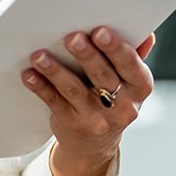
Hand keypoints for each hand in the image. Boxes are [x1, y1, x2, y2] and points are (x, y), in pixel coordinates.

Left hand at [24, 28, 156, 175]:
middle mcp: (122, 106)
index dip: (116, 48)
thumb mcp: (130, 82)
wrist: (95, 144)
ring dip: (56, 70)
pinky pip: (54, 102)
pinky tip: (30, 74)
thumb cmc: (113, 100)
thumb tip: (146, 35)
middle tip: (72, 37)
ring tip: (40, 55)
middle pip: (103, 76)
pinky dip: (40, 86)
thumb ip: (134, 56)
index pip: (131, 65)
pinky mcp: (72, 124)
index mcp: (140, 88)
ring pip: (75, 90)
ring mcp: (96, 118)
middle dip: (86, 55)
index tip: (100, 31)